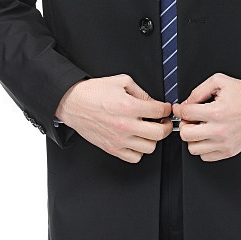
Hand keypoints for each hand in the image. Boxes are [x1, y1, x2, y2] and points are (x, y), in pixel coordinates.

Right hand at [55, 75, 172, 162]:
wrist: (73, 103)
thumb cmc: (93, 92)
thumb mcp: (121, 81)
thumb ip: (141, 92)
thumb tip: (153, 102)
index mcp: (128, 106)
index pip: (159, 111)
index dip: (167, 109)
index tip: (166, 109)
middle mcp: (125, 125)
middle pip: (159, 133)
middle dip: (166, 126)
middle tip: (164, 121)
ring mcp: (119, 139)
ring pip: (149, 147)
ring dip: (153, 139)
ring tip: (150, 131)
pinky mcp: (112, 148)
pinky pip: (135, 157)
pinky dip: (139, 150)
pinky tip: (137, 140)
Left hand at [172, 73, 240, 161]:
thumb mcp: (221, 81)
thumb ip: (199, 90)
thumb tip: (186, 103)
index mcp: (217, 112)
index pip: (186, 114)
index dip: (180, 109)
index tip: (180, 108)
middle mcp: (220, 130)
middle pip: (185, 134)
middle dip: (185, 124)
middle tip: (190, 119)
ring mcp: (224, 143)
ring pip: (193, 148)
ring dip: (193, 138)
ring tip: (200, 128)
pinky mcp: (229, 151)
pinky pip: (205, 157)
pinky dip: (203, 148)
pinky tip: (208, 137)